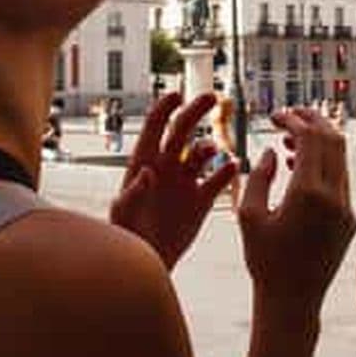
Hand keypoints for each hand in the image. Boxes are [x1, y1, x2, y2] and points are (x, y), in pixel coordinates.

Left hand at [109, 92, 237, 269]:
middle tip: (211, 97)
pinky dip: (227, 170)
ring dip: (208, 147)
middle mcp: (167, 166)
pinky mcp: (202, 200)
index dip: (164, 108)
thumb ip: (132, 194)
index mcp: (145, 162)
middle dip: (195, 111)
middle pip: (182, 130)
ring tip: (211, 153)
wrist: (148, 261)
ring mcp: (185, 181)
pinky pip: (218, 179)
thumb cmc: (126, 237)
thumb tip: (146, 172)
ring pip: (202, 152)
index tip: (177, 94)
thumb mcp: (123, 216)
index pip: (155, 127)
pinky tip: (232, 165)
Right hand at [239, 108, 355, 316]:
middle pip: (333, 140)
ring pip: (340, 159)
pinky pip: (339, 179)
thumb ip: (259, 176)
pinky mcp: (348, 221)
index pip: (310, 139)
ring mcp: (345, 210)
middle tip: (289, 115)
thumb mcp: (249, 215)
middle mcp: (334, 198)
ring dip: (318, 142)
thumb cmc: (264, 260)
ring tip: (289, 140)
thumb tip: (273, 151)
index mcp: (308, 193)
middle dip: (312, 121)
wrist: (292, 302)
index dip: (292, 120)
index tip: (273, 117)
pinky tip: (297, 166)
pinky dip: (323, 163)